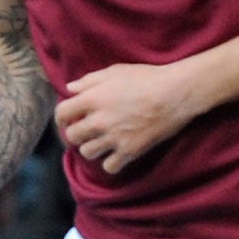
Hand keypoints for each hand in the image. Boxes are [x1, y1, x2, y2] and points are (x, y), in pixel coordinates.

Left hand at [56, 62, 204, 174]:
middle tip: (88, 130)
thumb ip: (89, 80)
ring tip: (103, 142)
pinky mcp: (130, 151)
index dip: (62, 118)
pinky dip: (111, 163)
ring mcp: (113, 138)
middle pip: (72, 136)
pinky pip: (109, 167)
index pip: (61, 114)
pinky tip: (117, 154)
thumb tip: (70, 89)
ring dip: (92, 148)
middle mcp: (98, 121)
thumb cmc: (147, 78)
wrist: (176, 93)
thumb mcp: (115, 71)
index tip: (69, 119)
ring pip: (87, 153)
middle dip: (78, 133)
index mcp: (92, 99)